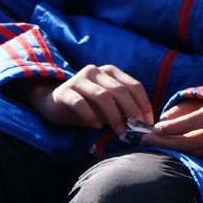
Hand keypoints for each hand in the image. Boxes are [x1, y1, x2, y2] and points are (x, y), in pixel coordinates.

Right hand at [33, 64, 152, 133]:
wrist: (54, 104)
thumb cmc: (87, 105)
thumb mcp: (108, 107)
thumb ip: (122, 110)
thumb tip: (141, 123)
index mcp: (111, 72)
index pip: (134, 85)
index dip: (143, 104)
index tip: (148, 122)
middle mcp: (96, 71)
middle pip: (120, 90)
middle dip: (131, 110)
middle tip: (135, 128)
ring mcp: (79, 79)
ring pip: (102, 96)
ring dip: (113, 115)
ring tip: (119, 130)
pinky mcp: (65, 91)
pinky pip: (80, 103)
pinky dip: (91, 116)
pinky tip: (96, 125)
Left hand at [140, 97, 202, 159]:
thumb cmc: (202, 108)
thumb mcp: (190, 104)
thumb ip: (175, 114)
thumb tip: (158, 128)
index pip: (189, 123)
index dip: (171, 127)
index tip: (154, 129)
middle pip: (187, 143)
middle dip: (164, 142)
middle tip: (145, 140)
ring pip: (189, 155)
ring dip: (168, 151)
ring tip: (150, 146)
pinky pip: (192, 160)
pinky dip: (176, 157)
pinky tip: (164, 152)